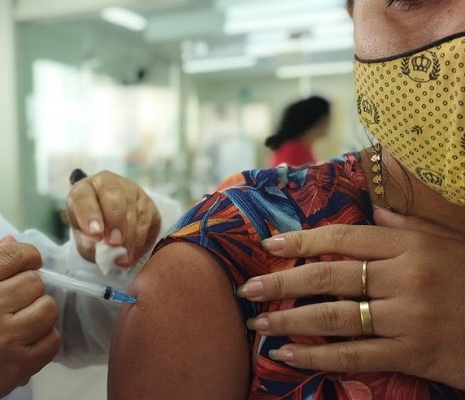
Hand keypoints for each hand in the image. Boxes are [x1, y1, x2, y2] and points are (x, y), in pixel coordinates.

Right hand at [0, 236, 59, 399]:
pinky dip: (44, 339)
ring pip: (49, 308)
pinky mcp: (19, 365)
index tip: (27, 265)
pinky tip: (26, 341)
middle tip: (15, 302)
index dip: (29, 256)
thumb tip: (12, 240)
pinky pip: (53, 340)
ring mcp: (4, 338)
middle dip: (30, 289)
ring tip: (23, 321)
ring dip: (40, 313)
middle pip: (35, 281)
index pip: (14, 254)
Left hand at [66, 170, 160, 266]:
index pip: (84, 196)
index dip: (89, 214)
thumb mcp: (82, 238)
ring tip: (124, 258)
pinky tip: (133, 253)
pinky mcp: (148, 203)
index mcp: (84, 189)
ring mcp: (131, 190)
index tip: (95, 232)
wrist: (109, 222)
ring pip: (133, 209)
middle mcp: (107, 183)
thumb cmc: (91, 229)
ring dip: (129, 236)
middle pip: (113, 195)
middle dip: (115, 221)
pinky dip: (141, 240)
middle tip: (114, 243)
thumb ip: (88, 244)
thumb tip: (104, 250)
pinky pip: (148, 220)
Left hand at [236, 208, 464, 389]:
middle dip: (282, 281)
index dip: (301, 241)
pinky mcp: (413, 353)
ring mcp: (409, 317)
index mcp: (410, 244)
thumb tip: (375, 212)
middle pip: (330, 276)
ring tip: (259, 321)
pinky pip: (353, 355)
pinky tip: (287, 353)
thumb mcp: (445, 243)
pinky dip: (315, 356)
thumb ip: (406, 227)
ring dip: (290, 319)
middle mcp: (406, 276)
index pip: (343, 237)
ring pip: (335, 316)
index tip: (268, 245)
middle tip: (248, 287)